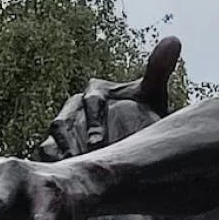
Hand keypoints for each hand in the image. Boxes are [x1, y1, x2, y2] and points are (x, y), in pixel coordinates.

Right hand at [40, 36, 179, 160]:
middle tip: (83, 164)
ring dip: (60, 155)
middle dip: (72, 142)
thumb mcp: (152, 94)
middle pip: (64, 121)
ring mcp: (63, 126)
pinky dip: (50, 163)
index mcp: (95, 91)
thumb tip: (173, 39)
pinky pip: (45, 151)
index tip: (98, 142)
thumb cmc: (143, 115)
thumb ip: (158, 69)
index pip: (91, 102)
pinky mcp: (54, 144)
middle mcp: (74, 106)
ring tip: (70, 174)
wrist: (135, 139)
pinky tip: (59, 180)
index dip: (93, 121)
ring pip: (52, 137)